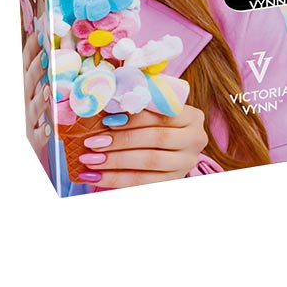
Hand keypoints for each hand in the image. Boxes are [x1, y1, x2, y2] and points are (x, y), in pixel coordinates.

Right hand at [22, 39, 49, 162]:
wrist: (38, 141)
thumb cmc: (49, 110)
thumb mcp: (50, 87)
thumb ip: (57, 69)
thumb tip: (72, 39)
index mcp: (31, 84)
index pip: (28, 63)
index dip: (32, 49)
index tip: (41, 33)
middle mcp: (27, 99)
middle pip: (30, 82)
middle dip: (37, 69)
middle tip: (47, 56)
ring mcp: (30, 118)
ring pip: (33, 107)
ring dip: (39, 98)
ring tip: (48, 90)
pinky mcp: (34, 138)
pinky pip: (37, 135)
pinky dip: (42, 132)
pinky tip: (49, 128)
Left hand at [73, 106, 208, 188]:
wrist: (167, 151)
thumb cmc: (156, 126)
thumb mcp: (154, 112)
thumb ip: (138, 107)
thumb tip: (106, 105)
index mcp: (193, 117)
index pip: (163, 115)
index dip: (135, 118)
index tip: (107, 120)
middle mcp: (195, 140)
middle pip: (157, 138)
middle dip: (121, 140)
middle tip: (93, 142)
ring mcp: (186, 163)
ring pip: (149, 161)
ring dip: (116, 160)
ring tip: (90, 159)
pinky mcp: (173, 181)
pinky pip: (142, 182)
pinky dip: (116, 179)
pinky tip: (95, 176)